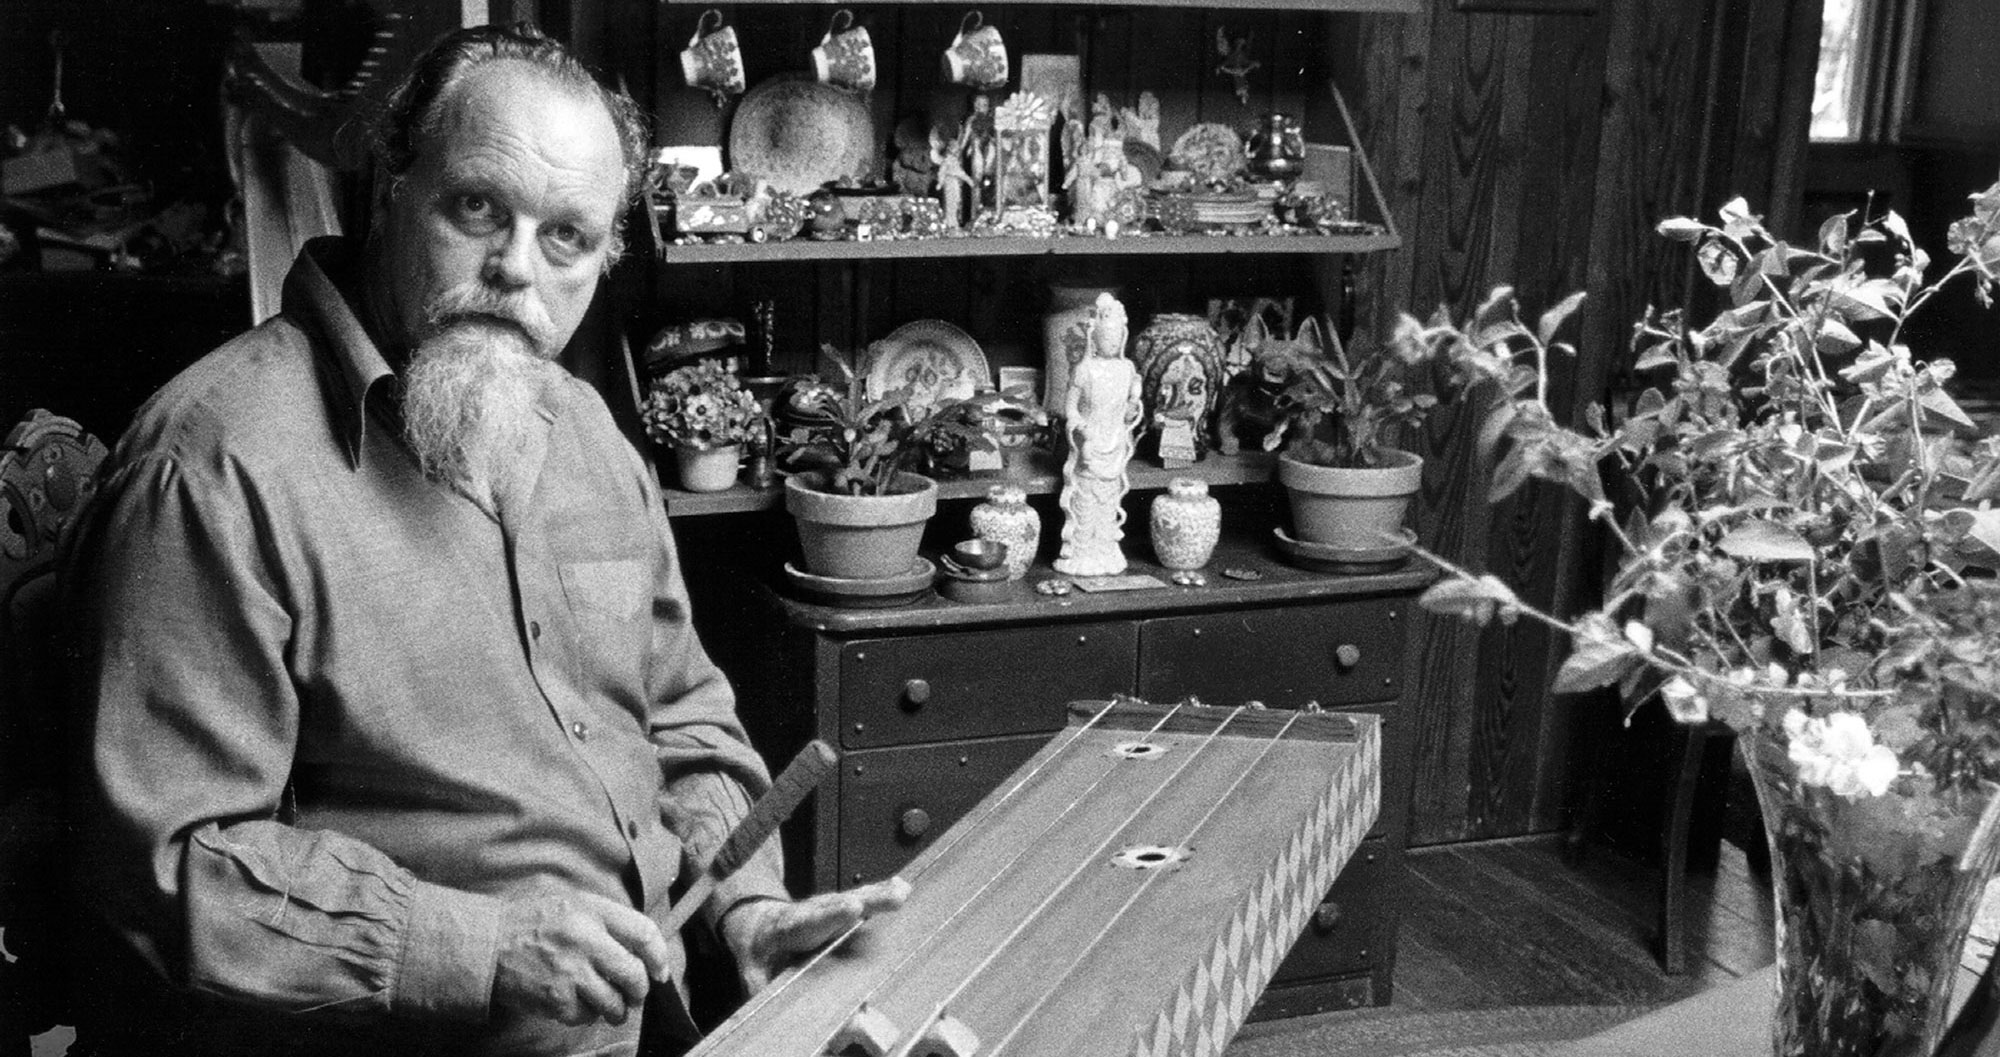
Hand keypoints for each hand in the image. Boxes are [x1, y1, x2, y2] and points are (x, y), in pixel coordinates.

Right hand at [492, 890, 672, 1025]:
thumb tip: (640, 947)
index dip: (659, 956)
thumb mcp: (569, 902)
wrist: (483, 942)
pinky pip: (584, 1016)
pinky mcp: (554, 998)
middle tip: (634, 996)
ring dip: (615, 1010)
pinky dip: (583, 1015)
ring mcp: (570, 971)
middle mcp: (585, 939)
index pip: (644, 932)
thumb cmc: (528, 921)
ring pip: (613, 1003)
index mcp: (592, 910)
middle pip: (634, 974)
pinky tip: (573, 1004)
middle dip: (639, 991)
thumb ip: (604, 919)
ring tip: (608, 1007)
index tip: (660, 972)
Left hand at [719, 876, 910, 993]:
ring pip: (856, 899)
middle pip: (842, 905)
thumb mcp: (754, 973)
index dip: (834, 915)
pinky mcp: (842, 907)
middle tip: (893, 898)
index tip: (853, 908)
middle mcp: (812, 911)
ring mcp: (828, 906)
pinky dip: (883, 893)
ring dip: (880, 897)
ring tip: (903, 893)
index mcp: (789, 927)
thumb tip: (788, 1004)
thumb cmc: (760, 953)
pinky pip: (864, 899)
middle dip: (869, 902)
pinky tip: (903, 886)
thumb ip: (769, 988)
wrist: (758, 925)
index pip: (812, 922)